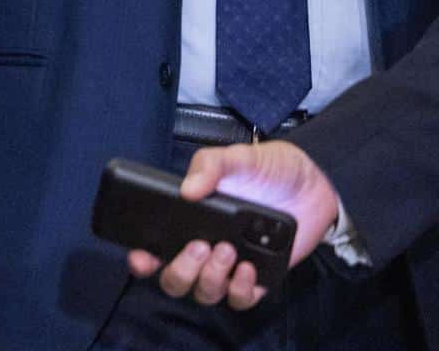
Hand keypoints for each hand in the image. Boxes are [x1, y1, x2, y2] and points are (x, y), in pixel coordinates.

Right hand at [125, 140, 337, 309]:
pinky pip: (241, 300)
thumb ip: (209, 165)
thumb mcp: (236, 157)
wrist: (314, 183)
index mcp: (188, 221)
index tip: (142, 257)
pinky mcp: (258, 279)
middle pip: (176, 281)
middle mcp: (204, 248)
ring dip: (211, 278)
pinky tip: (248, 268)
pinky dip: (241, 289)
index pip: (154, 249)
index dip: (142, 260)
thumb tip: (187, 191)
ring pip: (205, 293)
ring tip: (228, 250)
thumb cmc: (267, 168)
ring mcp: (230, 266)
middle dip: (181, 270)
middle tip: (200, 247)